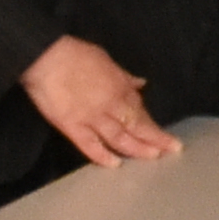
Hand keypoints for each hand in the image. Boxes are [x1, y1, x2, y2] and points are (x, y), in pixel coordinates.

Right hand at [19, 37, 177, 168]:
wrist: (47, 58)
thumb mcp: (107, 60)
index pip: (141, 111)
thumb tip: (140, 84)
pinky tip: (115, 164)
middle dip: (155, 139)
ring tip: (152, 157)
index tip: (165, 135)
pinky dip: (102, 156)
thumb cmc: (76, 55)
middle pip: (137, 126)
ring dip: (137, 149)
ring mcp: (92, 118)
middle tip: (171, 150)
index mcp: (120, 88)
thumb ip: (124, 76)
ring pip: (120, 138)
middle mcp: (111, 105)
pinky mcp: (72, 126)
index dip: (153, 125)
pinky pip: (90, 145)